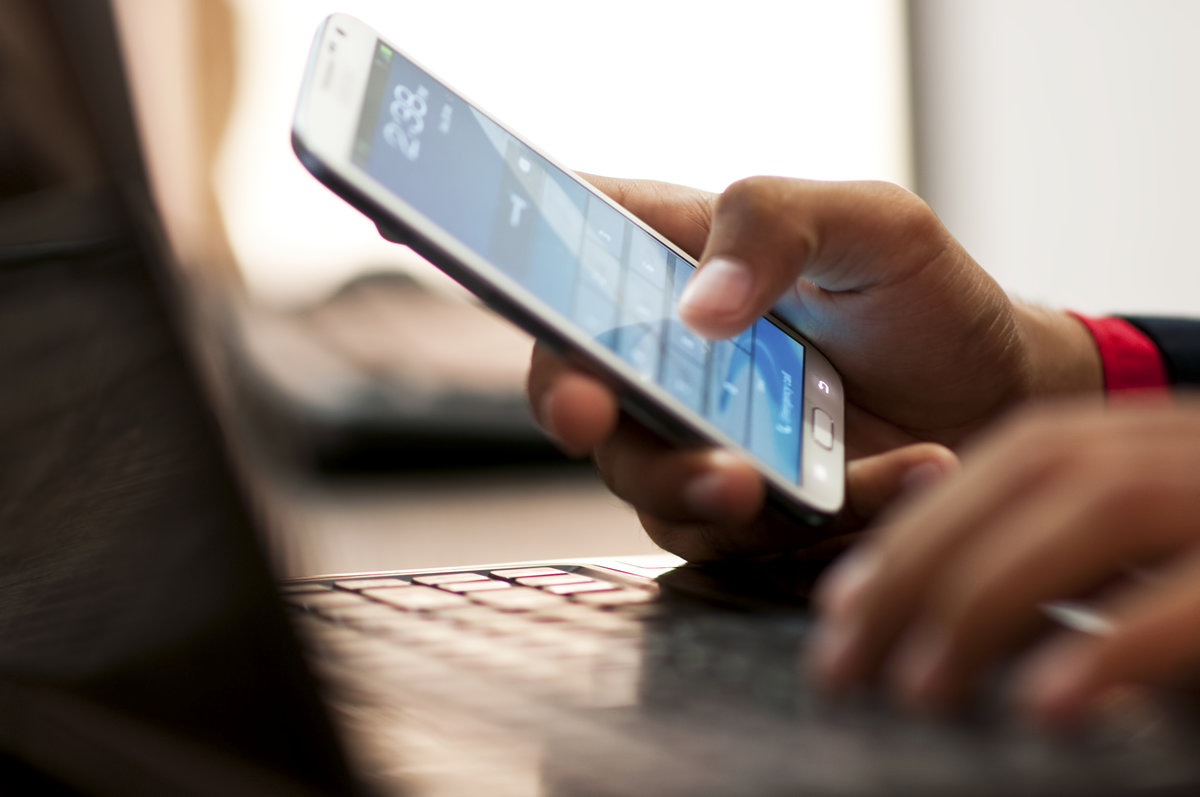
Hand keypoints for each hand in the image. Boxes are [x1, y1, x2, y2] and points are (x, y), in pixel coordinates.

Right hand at [528, 175, 1100, 558]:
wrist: (999, 395)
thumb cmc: (924, 296)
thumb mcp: (871, 223)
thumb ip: (776, 224)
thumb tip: (699, 307)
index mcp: (672, 262)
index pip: (563, 260)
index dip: (523, 285)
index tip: (534, 299)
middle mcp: (668, 359)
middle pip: (580, 389)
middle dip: (581, 411)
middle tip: (597, 414)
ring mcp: (700, 440)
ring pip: (648, 483)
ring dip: (695, 486)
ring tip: (768, 481)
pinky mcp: (747, 511)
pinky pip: (747, 536)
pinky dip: (825, 516)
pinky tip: (915, 469)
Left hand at [811, 397, 1199, 727]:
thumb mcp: (1152, 570)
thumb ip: (1065, 571)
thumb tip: (936, 622)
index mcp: (1151, 443)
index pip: (1011, 460)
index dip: (915, 525)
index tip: (842, 604)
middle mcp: (1189, 447)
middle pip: (1032, 471)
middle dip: (918, 564)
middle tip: (844, 662)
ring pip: (1100, 508)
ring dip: (987, 597)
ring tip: (919, 689)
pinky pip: (1192, 597)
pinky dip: (1110, 647)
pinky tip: (1042, 705)